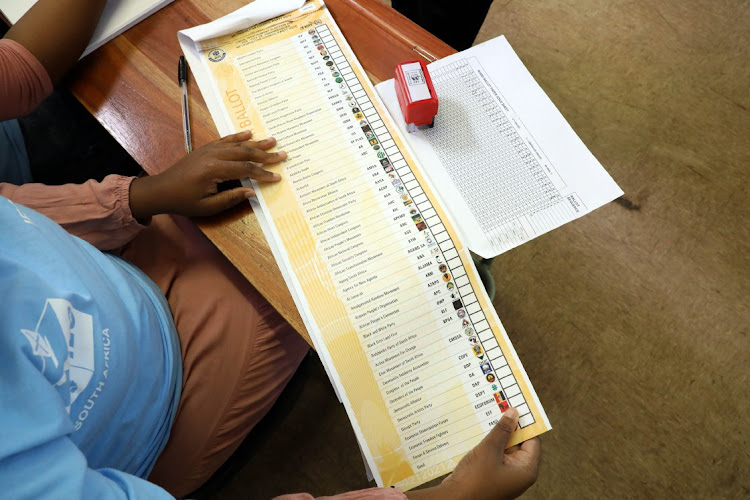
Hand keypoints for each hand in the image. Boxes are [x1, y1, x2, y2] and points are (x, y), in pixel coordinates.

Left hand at [129, 131, 284, 218]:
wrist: (161, 190)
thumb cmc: (183, 202)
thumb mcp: (208, 207)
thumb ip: (231, 198)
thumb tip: (251, 192)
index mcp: (214, 170)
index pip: (245, 170)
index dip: (263, 174)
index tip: (277, 177)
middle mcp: (213, 156)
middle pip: (244, 153)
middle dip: (265, 154)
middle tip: (282, 154)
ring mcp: (208, 150)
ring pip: (237, 144)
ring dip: (256, 142)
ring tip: (272, 139)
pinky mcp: (205, 149)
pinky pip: (225, 140)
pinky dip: (238, 136)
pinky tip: (249, 133)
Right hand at [406, 408, 540, 499]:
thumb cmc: (475, 479)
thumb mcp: (489, 449)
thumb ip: (502, 430)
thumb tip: (514, 413)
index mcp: (526, 469)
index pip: (532, 440)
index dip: (525, 423)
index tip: (517, 406)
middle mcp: (518, 472)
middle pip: (518, 443)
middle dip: (508, 426)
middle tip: (500, 406)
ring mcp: (505, 474)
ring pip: (504, 447)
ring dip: (496, 434)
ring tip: (487, 416)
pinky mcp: (492, 474)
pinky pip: (494, 454)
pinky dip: (488, 443)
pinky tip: (478, 431)